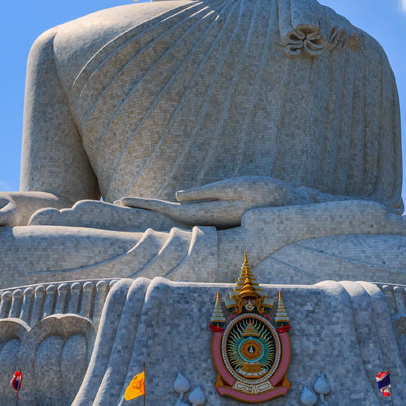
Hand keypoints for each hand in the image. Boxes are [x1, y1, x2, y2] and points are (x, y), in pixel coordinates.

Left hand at [120, 176, 311, 226]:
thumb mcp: (238, 187)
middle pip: (166, 214)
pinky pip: (188, 214)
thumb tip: (176, 196)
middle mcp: (205, 218)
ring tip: (131, 206)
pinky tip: (161, 210)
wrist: (290, 208)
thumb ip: (207, 194)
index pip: (167, 210)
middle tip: (115, 202)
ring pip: (175, 215)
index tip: (122, 201)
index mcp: (206, 212)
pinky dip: (170, 211)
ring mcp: (210, 218)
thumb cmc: (267, 193)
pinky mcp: (216, 214)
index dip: (145, 206)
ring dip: (154, 211)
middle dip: (143, 209)